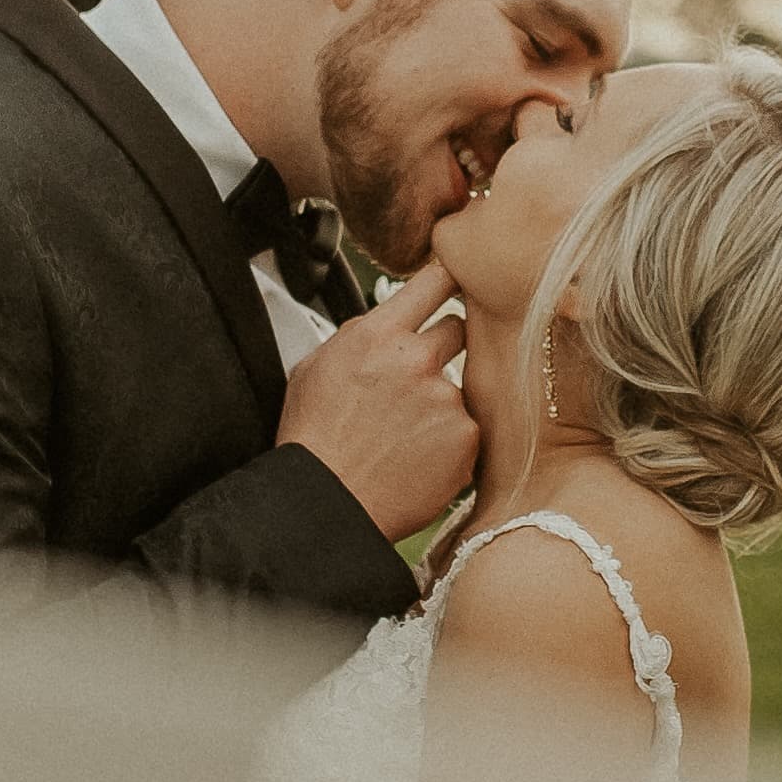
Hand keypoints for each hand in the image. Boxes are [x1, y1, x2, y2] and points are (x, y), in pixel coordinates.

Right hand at [279, 267, 478, 542]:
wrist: (327, 503)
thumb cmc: (314, 439)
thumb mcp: (315, 368)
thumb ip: (359, 335)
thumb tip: (386, 320)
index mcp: (377, 335)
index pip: (433, 281)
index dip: (448, 277)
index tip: (457, 277)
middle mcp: (416, 360)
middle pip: (458, 328)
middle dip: (443, 347)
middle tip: (416, 380)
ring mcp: (446, 399)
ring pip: (458, 385)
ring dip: (440, 404)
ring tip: (402, 437)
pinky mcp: (466, 438)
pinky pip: (466, 428)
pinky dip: (448, 442)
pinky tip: (415, 459)